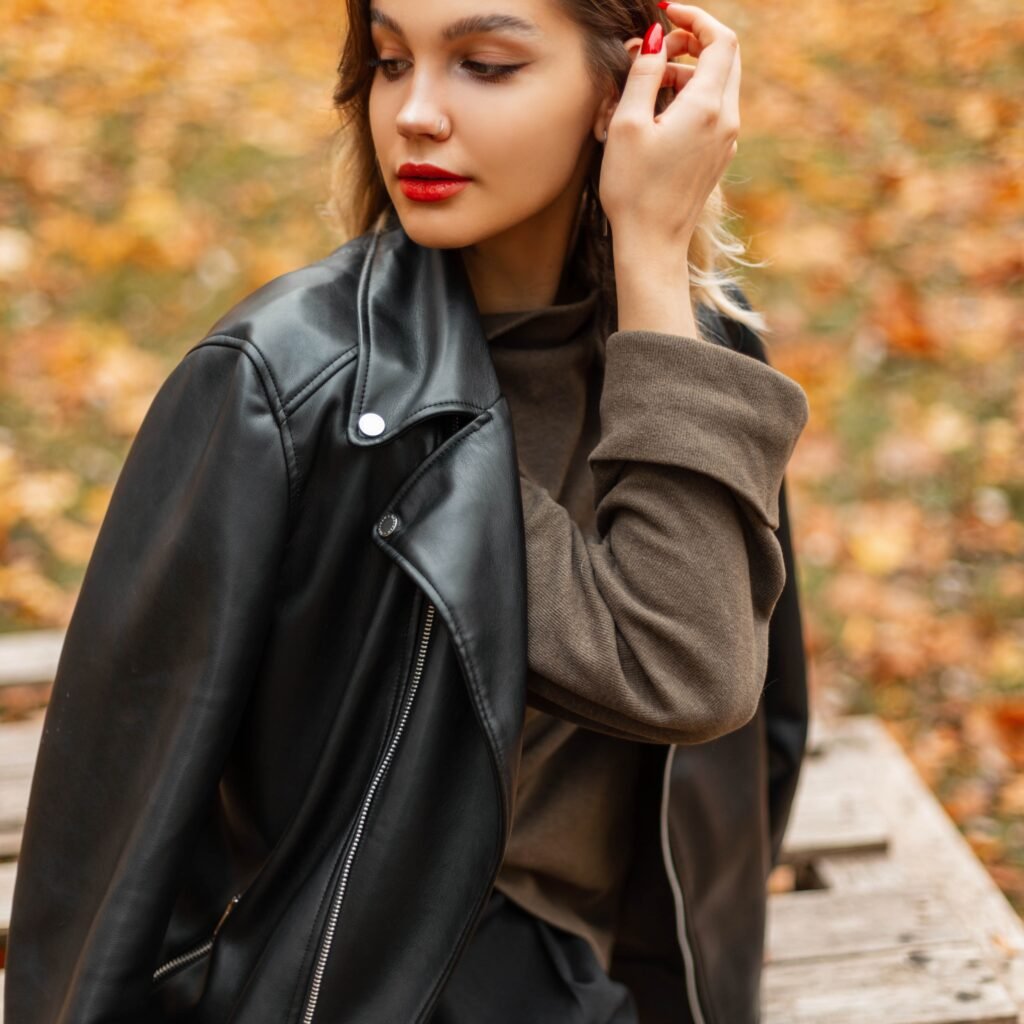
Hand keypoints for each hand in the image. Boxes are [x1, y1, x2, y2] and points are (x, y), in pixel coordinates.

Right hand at [598, 4, 740, 255]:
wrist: (652, 245)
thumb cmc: (633, 189)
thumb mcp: (628, 125)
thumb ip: (643, 73)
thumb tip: (654, 38)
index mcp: (708, 106)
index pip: (721, 39)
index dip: (695, 18)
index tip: (665, 14)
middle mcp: (726, 120)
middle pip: (725, 58)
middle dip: (691, 43)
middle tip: (654, 51)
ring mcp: (726, 140)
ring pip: (717, 84)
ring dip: (686, 72)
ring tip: (646, 86)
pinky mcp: (718, 156)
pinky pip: (712, 110)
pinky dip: (690, 97)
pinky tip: (658, 113)